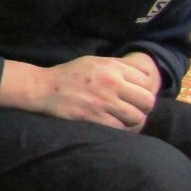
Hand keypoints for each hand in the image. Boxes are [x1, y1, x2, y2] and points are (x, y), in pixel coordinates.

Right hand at [32, 53, 158, 129]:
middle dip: (143, 107)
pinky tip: (112, 126)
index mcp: (112, 67)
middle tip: (133, 110)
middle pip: (147, 101)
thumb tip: (142, 75)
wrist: (44, 89)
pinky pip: (120, 128)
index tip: (135, 96)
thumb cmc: (70, 75)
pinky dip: (119, 129)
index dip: (143, 90)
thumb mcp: (95, 61)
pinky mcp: (94, 118)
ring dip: (132, 121)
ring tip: (122, 119)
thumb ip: (118, 66)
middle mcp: (111, 83)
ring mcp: (103, 102)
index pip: (146, 81)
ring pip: (136, 117)